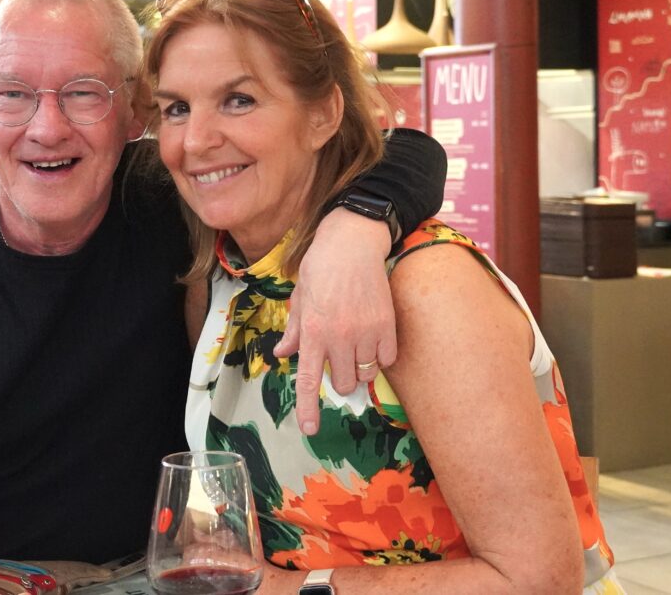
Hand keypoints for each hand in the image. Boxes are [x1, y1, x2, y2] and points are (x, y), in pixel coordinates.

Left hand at [275, 209, 397, 435]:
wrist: (352, 242)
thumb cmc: (321, 266)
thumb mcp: (299, 297)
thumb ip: (294, 330)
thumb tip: (283, 354)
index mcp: (312, 331)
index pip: (309, 379)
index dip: (308, 408)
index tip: (310, 429)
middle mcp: (338, 336)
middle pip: (343, 383)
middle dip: (340, 379)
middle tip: (339, 358)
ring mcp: (365, 332)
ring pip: (365, 373)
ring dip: (360, 367)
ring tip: (356, 345)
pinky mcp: (387, 325)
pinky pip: (387, 358)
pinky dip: (381, 355)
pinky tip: (374, 338)